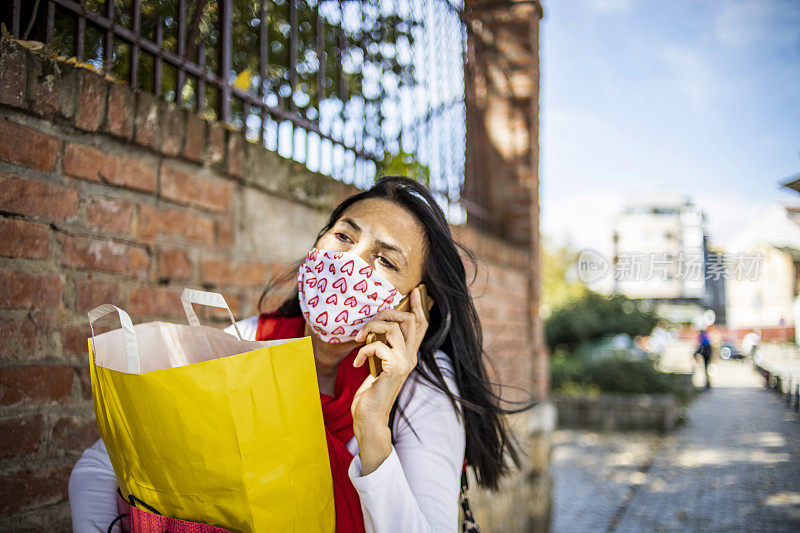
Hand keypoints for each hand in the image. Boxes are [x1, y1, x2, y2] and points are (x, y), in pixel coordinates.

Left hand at [349, 287, 431, 473]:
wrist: (369, 419)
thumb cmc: (370, 395)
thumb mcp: (377, 367)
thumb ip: (382, 350)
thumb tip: (375, 330)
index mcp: (409, 356)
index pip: (421, 326)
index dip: (420, 307)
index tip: (417, 292)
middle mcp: (411, 358)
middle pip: (410, 320)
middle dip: (387, 313)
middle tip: (368, 324)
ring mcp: (404, 363)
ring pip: (394, 328)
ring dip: (372, 328)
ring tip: (359, 340)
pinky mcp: (394, 369)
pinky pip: (378, 345)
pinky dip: (363, 350)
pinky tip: (357, 363)